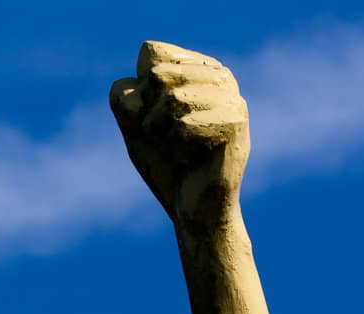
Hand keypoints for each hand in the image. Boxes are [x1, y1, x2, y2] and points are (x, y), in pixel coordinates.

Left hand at [110, 41, 249, 228]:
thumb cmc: (166, 166)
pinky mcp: (235, 122)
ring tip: (178, 149)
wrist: (193, 211)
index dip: (139, 92)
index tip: (153, 119)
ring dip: (161, 132)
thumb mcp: (135, 127)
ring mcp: (232, 97)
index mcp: (197, 69)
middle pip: (157, 73)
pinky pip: (184, 124)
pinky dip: (176, 148)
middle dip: (147, 114)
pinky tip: (191, 160)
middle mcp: (219, 76)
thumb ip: (127, 98)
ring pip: (171, 97)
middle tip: (164, 138)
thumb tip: (148, 77)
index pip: (151, 53)